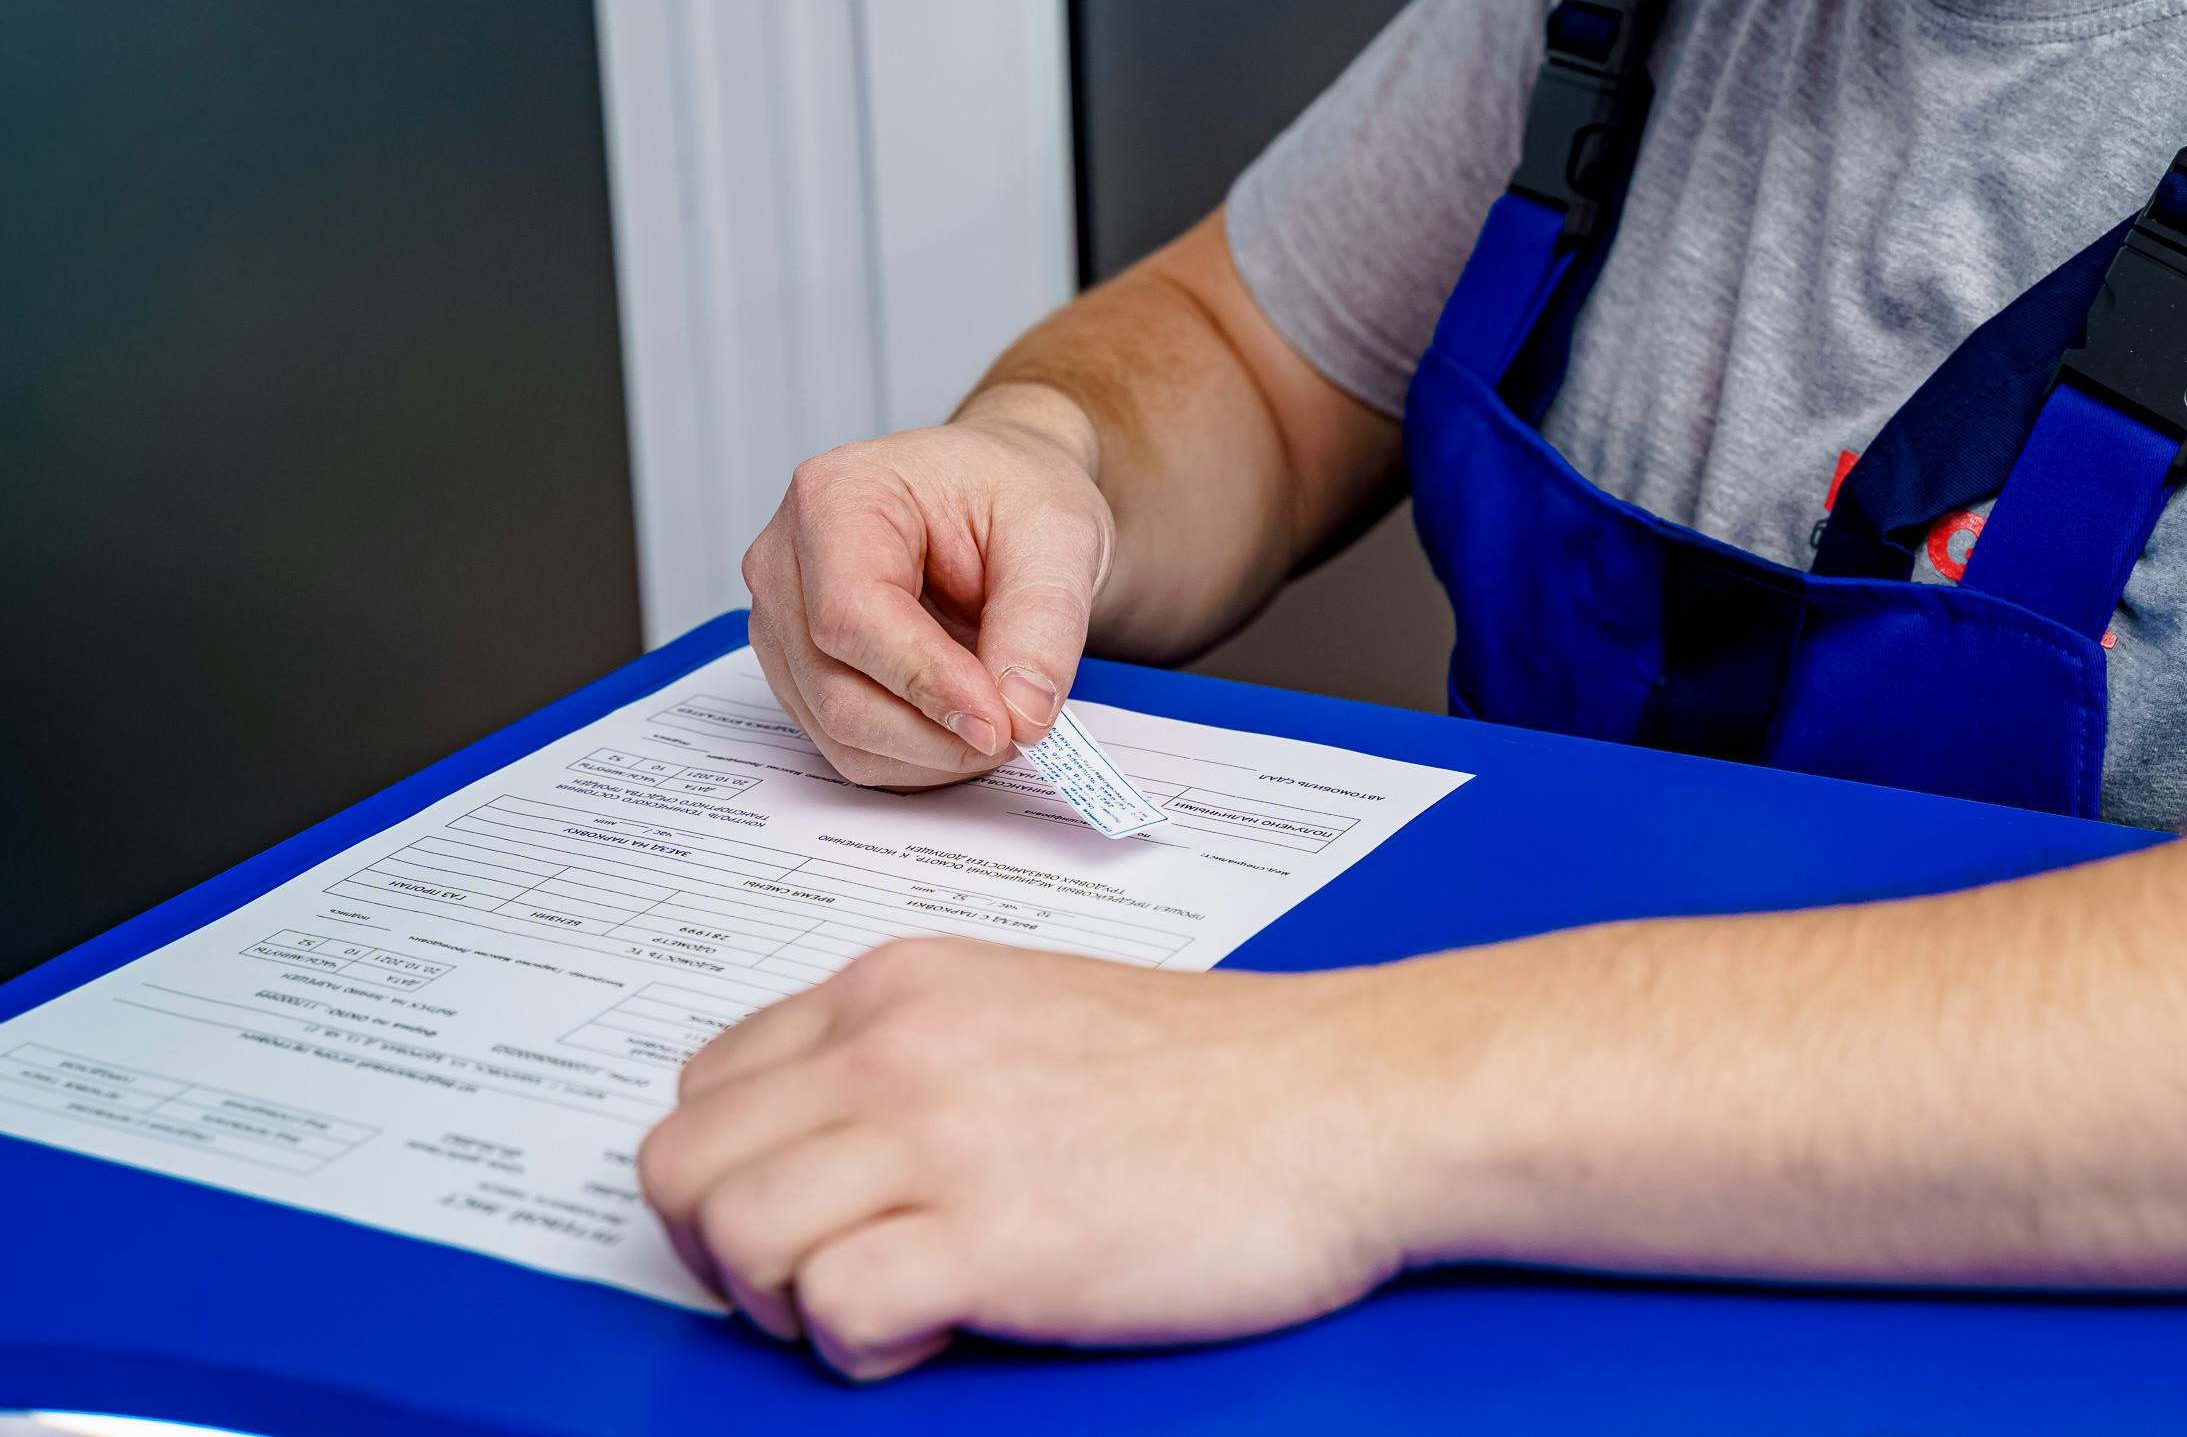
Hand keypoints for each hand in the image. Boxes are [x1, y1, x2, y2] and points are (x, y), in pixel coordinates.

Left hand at [635, 938, 1412, 1380]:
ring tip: (896, 1305)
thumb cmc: (1226, 1074)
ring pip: (731, 1235)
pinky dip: (865, 1347)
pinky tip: (947, 1326)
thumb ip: (923, 1057)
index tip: (803, 1220)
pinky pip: (831, 1309)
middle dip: (729, 1252)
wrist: (1355, 1099)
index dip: (735, 1175)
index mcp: (901, 986)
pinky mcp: (990, 1237)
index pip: (707, 1086)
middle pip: (684, 1167)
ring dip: (792, 1303)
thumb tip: (838, 1148)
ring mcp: (938, 1135)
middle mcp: (896, 1045)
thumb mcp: (1034, 1013)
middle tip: (824, 1283)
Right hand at [742, 399, 1112, 787]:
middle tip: (1021, 731)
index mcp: (836, 497)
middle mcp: (787, 562)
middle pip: (836, 688)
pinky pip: (847, 746)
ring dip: (931, 753)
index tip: (999, 722)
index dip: (925, 682)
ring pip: (839, 732)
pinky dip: (916, 757)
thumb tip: (1021, 713)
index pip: (851, 614)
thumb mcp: (1057, 535)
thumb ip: (1043, 623)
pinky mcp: (801, 673)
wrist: (998, 500)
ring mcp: (784, 624)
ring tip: (1002, 719)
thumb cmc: (1011, 494)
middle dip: (937, 733)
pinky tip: (963, 724)